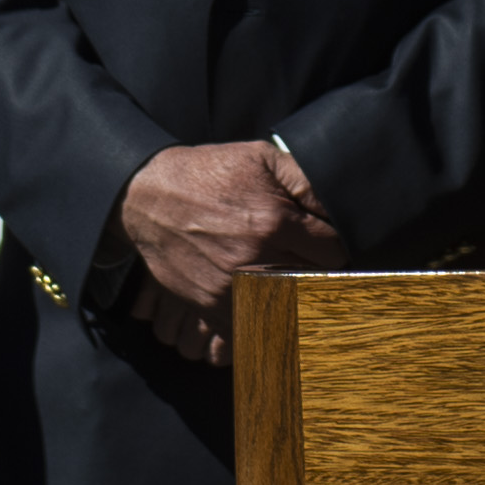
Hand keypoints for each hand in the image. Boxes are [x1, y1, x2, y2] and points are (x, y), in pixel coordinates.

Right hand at [116, 139, 342, 366]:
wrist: (148, 199)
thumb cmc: (209, 174)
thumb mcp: (262, 157)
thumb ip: (306, 180)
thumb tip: (337, 206)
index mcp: (274, 223)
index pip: (333, 253)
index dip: (331, 245)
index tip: (321, 241)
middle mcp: (255, 260)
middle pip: (313, 283)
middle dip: (316, 271)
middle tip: (305, 260)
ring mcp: (232, 288)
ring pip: (287, 309)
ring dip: (293, 297)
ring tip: (286, 279)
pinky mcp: (211, 306)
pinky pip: (252, 327)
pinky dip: (262, 318)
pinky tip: (263, 301)